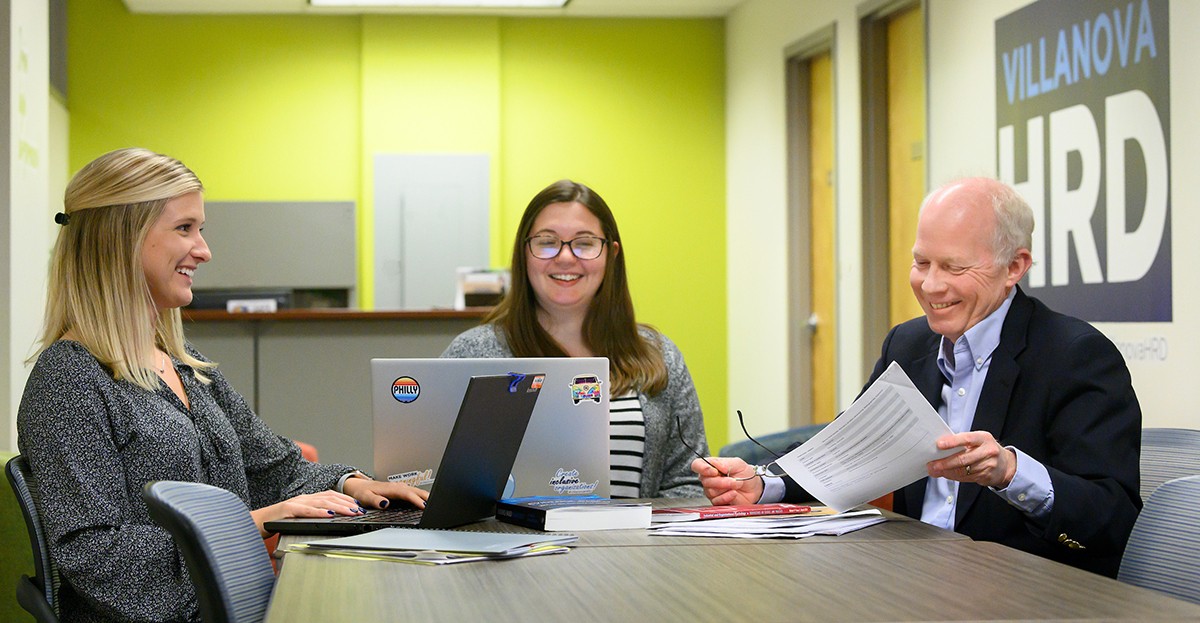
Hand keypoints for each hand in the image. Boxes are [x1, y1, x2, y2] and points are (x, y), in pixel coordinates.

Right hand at [251, 490, 369, 537]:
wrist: (254, 523)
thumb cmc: (277, 522)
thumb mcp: (299, 518)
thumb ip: (313, 516)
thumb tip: (332, 521)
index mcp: (307, 499)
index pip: (331, 495)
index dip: (346, 499)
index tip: (359, 506)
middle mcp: (303, 498)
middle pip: (330, 497)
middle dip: (347, 503)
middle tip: (361, 510)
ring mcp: (295, 503)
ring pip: (322, 502)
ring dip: (339, 507)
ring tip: (351, 512)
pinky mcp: (287, 510)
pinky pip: (306, 511)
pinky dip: (319, 513)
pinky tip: (329, 516)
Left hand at [341, 478, 429, 510]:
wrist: (358, 486)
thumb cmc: (362, 492)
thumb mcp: (365, 497)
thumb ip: (375, 500)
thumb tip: (385, 503)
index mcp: (390, 488)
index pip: (406, 494)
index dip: (416, 499)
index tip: (424, 506)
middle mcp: (396, 486)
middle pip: (414, 490)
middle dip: (425, 496)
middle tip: (436, 503)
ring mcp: (398, 487)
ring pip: (414, 490)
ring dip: (424, 495)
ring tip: (434, 502)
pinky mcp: (398, 489)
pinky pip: (412, 491)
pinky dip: (419, 495)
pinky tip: (423, 499)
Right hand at [691, 457, 763, 505]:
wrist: (753, 487)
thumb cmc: (744, 473)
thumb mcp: (738, 463)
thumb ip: (726, 463)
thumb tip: (717, 466)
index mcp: (711, 466)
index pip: (697, 465)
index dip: (702, 468)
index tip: (714, 472)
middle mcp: (709, 478)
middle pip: (705, 481)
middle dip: (720, 481)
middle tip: (733, 480)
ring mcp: (712, 491)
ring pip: (710, 491)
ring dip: (725, 489)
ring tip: (735, 486)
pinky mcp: (717, 501)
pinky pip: (716, 501)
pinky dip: (726, 497)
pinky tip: (733, 494)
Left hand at [926, 431, 1016, 488]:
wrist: (1005, 464)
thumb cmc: (986, 449)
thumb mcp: (978, 440)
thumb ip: (962, 441)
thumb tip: (940, 446)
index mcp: (983, 438)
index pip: (967, 439)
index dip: (952, 442)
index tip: (939, 444)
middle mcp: (987, 451)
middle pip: (963, 458)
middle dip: (945, 463)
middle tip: (933, 465)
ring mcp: (988, 465)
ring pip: (963, 471)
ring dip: (946, 472)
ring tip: (935, 470)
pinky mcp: (985, 477)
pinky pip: (966, 478)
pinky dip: (953, 476)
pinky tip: (946, 474)